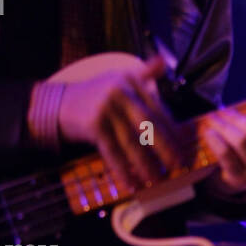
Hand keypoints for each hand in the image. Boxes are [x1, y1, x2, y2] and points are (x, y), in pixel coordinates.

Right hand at [56, 55, 186, 189]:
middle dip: (165, 147)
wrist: (59, 103)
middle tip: (179, 165)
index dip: (173, 129)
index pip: (157, 108)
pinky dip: (123, 170)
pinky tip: (132, 184)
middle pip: (148, 124)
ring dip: (146, 164)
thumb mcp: (119, 79)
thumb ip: (144, 74)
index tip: (186, 146)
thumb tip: (163, 62)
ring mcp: (105, 108)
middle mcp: (119, 92)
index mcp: (130, 81)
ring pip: (132, 141)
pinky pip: (112, 152)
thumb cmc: (96, 95)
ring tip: (158, 180)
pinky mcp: (93, 125)